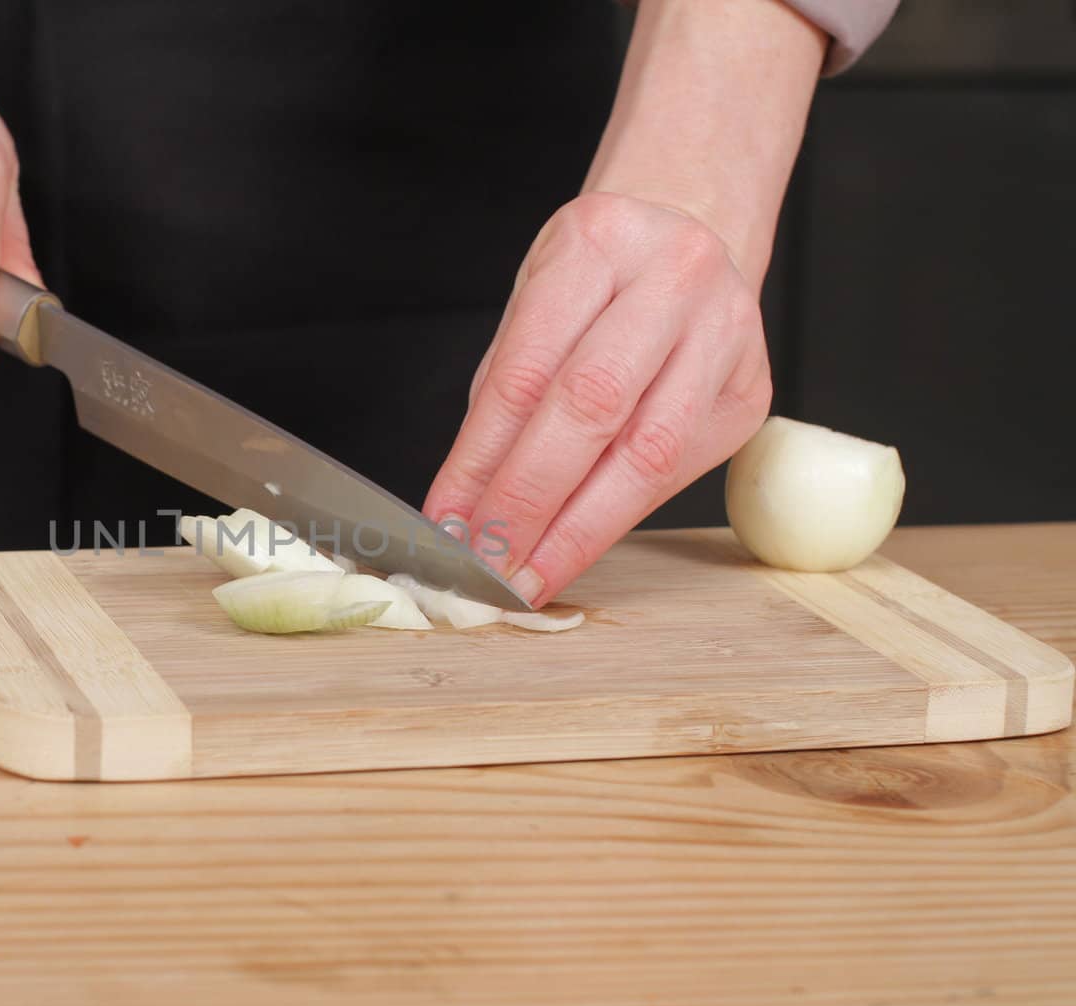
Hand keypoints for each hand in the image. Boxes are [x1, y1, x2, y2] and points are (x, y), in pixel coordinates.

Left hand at [423, 192, 772, 604]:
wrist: (690, 238)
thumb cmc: (597, 283)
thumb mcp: (535, 308)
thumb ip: (502, 398)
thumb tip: (464, 506)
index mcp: (598, 242)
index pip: (527, 371)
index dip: (483, 458)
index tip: (450, 521)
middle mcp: (674, 277)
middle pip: (592, 409)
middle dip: (529, 501)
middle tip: (485, 563)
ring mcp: (727, 332)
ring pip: (647, 452)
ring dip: (577, 528)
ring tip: (527, 574)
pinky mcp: (750, 392)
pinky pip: (678, 469)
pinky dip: (616, 516)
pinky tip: (574, 547)